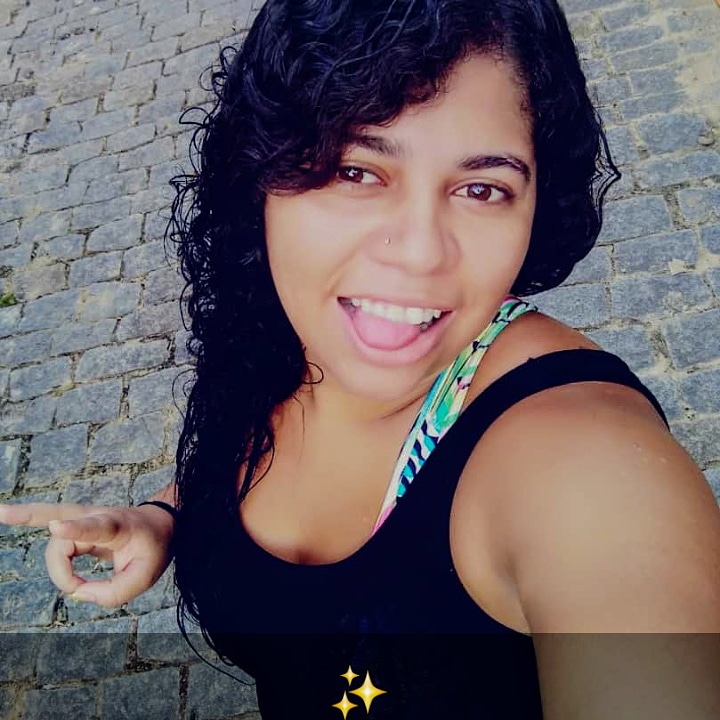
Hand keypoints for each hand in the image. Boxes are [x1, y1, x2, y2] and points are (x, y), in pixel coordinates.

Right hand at [0, 502, 174, 607]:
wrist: (159, 525)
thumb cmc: (153, 548)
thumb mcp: (146, 576)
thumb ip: (114, 593)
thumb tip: (78, 595)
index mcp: (119, 525)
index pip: (97, 526)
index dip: (76, 529)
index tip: (57, 528)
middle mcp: (98, 518)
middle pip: (62, 515)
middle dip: (30, 514)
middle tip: (2, 512)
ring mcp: (84, 520)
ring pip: (54, 538)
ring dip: (57, 569)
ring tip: (75, 586)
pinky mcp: (75, 528)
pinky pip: (52, 537)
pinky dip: (30, 530)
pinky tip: (7, 516)